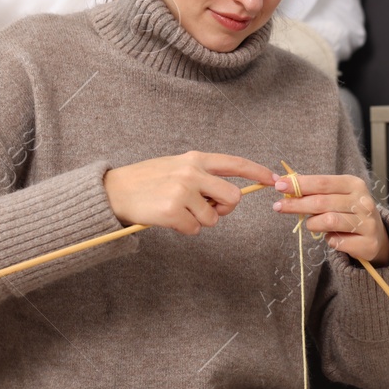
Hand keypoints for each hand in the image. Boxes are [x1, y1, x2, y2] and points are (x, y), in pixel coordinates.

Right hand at [104, 151, 280, 235]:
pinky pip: (195, 229)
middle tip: (207, 208)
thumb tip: (229, 197)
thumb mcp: (177, 168)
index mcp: (195, 159)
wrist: (116, 191)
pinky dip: (184, 229)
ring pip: (213, 218)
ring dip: (200, 221)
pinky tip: (168, 218)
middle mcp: (192, 172)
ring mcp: (183, 191)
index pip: (234, 163)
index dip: (256, 172)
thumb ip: (203, 177)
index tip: (272, 179)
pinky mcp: (173, 211)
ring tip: (178, 211)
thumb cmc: (148, 181)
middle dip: (225, 208)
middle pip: (233, 197)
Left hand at [273, 171, 388, 265]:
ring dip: (313, 224)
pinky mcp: (368, 243)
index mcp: (354, 184)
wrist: (376, 236)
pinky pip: (337, 242)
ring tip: (311, 224)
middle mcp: (363, 202)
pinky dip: (329, 240)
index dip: (300, 184)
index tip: (279, 185)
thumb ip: (314, 191)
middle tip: (278, 206)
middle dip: (297, 204)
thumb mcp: (336, 196)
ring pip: (328, 221)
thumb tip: (284, 183)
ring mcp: (367, 223)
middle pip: (322, 202)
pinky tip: (332, 237)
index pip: (322, 182)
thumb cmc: (349, 212)